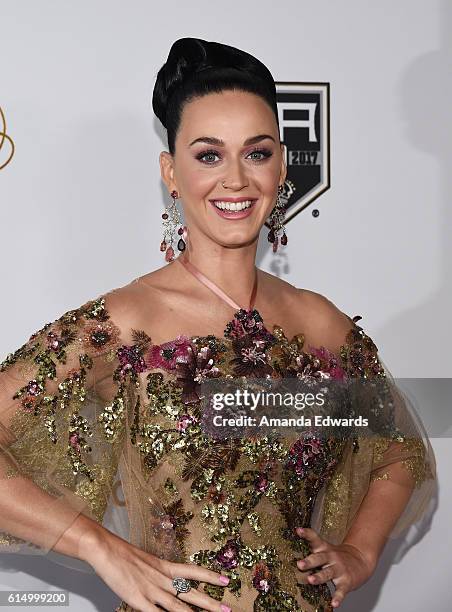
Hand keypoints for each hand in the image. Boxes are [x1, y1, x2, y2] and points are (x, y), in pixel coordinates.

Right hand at [79, 527, 231, 611]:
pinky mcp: (139, 601)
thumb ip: (157, 572)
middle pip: (191, 592)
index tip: (225, 579)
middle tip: (228, 609)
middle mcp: (162, 579)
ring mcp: (152, 591)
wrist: (106, 549)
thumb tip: (166, 579)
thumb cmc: (122, 554)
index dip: (209, 576)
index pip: (192, 571)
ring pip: (179, 606)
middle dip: (211, 603)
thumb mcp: (145, 561)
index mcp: (164, 567)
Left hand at [295, 527, 376, 608]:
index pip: (315, 539)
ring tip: (311, 580)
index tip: (298, 530)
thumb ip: (311, 548)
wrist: (361, 559)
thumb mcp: (325, 549)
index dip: (306, 534)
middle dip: (309, 561)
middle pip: (319, 558)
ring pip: (328, 573)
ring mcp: (339, 569)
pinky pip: (341, 590)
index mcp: (324, 548)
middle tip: (299, 564)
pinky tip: (334, 603)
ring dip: (319, 577)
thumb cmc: (337, 556)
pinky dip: (338, 597)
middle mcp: (331, 557)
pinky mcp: (346, 582)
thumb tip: (290, 549)